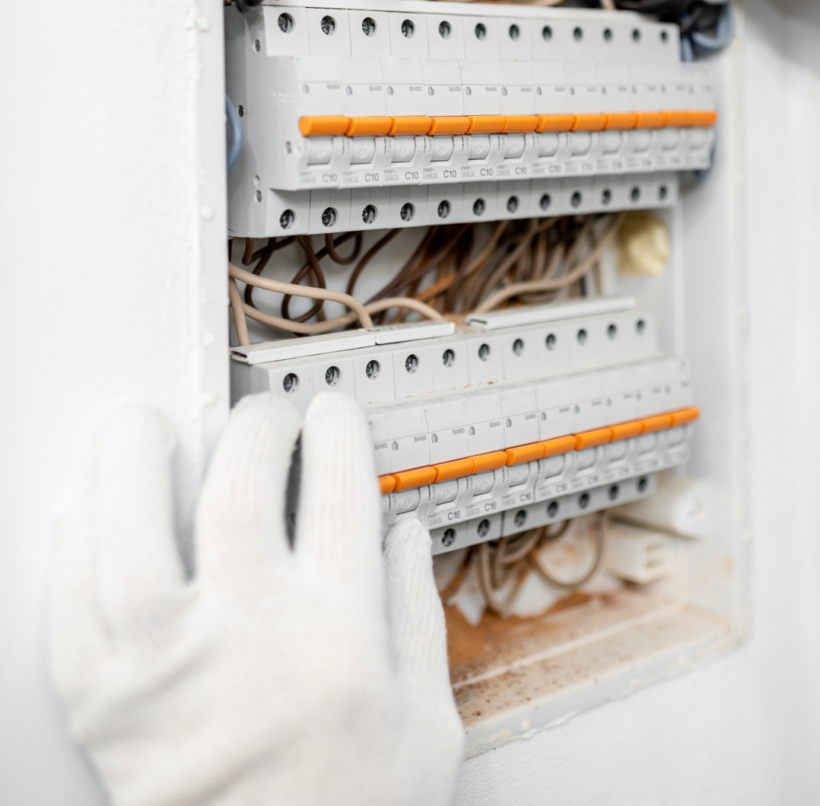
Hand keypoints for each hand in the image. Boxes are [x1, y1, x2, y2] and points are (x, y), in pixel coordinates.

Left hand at [49, 393, 462, 805]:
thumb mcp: (426, 727)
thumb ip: (416, 618)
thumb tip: (404, 531)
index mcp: (335, 641)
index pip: (335, 491)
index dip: (335, 431)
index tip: (331, 415)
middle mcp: (246, 641)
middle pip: (238, 487)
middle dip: (256, 428)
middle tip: (263, 418)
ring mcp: (163, 670)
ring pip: (130, 531)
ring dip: (135, 460)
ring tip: (149, 427)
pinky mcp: (101, 705)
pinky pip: (70, 601)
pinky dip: (75, 541)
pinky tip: (93, 506)